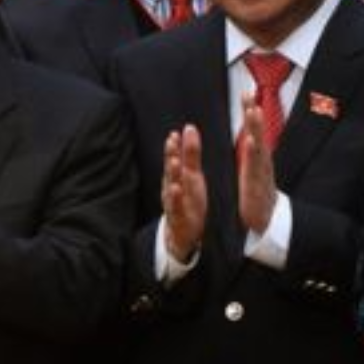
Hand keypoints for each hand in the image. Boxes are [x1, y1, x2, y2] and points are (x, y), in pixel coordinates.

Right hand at [159, 123, 206, 264]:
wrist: (182, 234)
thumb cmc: (188, 202)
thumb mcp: (192, 177)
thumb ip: (191, 155)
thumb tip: (188, 129)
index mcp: (179, 179)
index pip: (176, 159)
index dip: (176, 147)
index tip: (176, 132)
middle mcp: (174, 188)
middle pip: (171, 170)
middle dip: (171, 155)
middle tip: (172, 140)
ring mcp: (174, 203)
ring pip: (171, 186)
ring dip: (172, 174)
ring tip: (174, 161)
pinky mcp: (178, 218)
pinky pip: (175, 207)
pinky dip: (175, 199)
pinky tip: (176, 189)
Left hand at [236, 105, 277, 235]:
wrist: (265, 224)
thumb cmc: (256, 197)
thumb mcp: (250, 172)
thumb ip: (249, 155)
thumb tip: (248, 137)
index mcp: (257, 159)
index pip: (253, 131)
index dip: (251, 113)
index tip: (247, 92)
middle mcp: (261, 163)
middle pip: (258, 133)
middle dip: (253, 114)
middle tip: (249, 93)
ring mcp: (261, 173)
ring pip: (258, 146)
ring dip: (256, 128)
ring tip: (252, 111)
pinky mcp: (257, 186)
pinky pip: (255, 167)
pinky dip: (254, 153)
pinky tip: (251, 140)